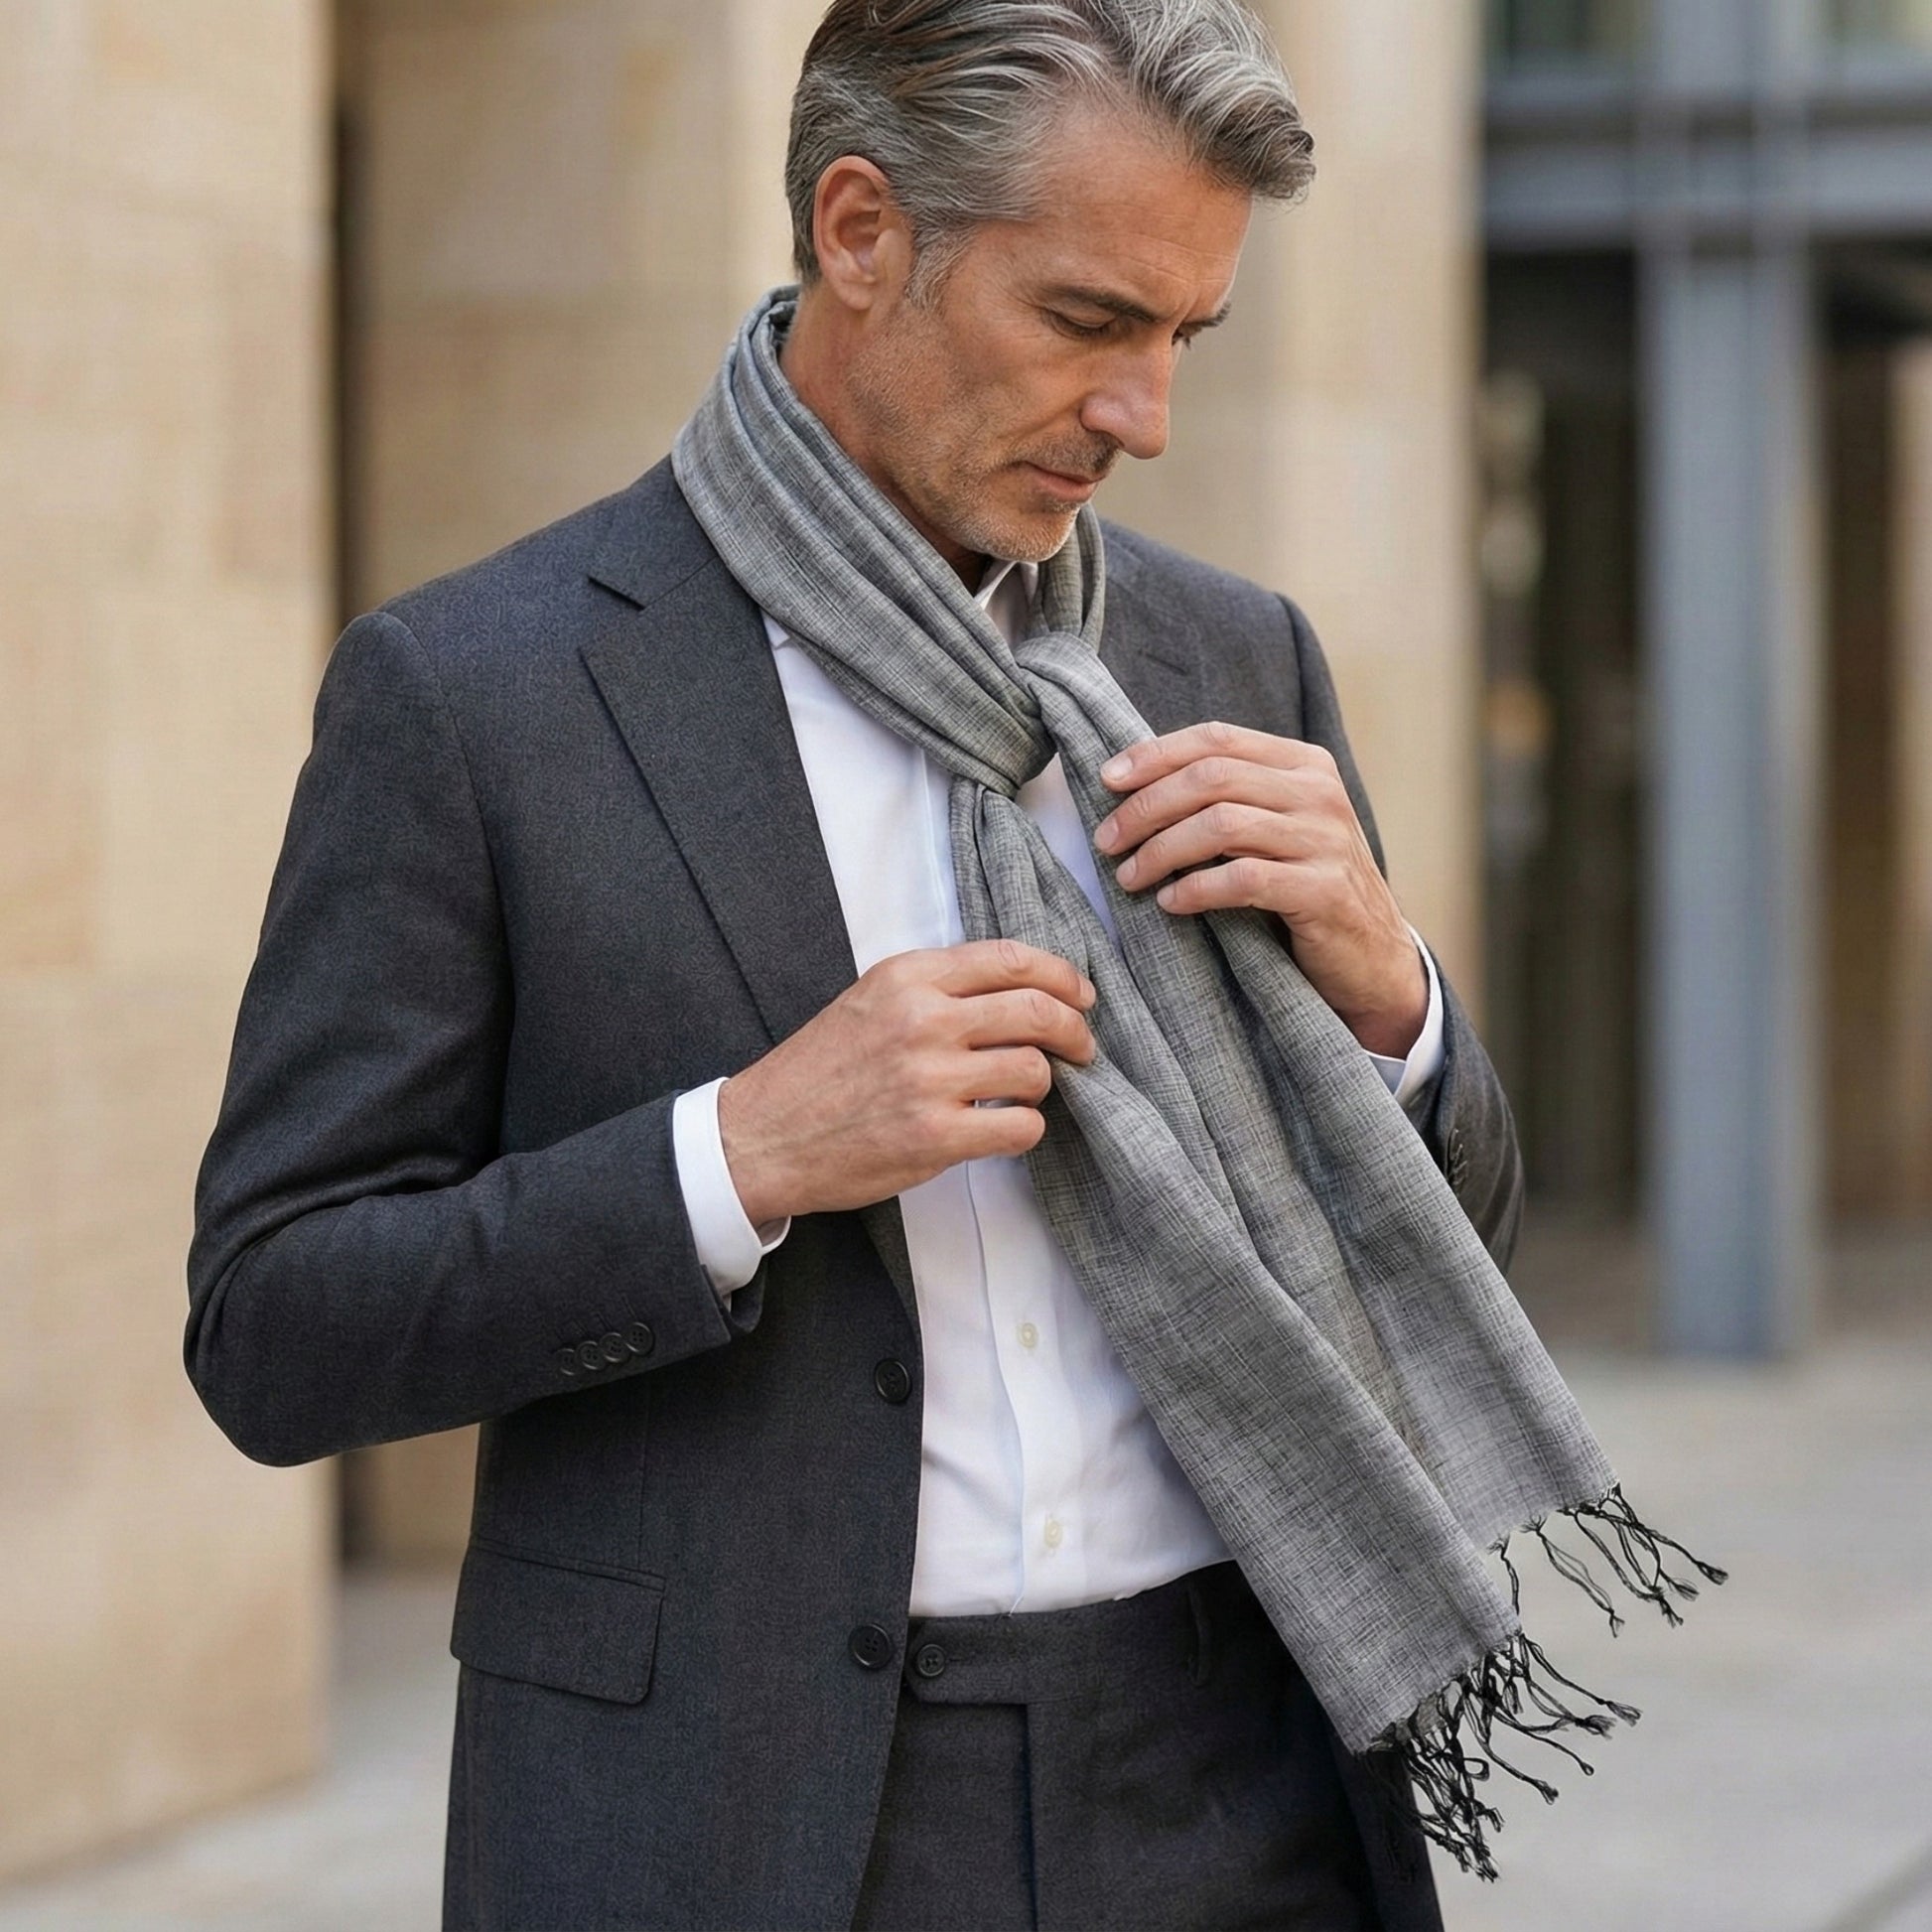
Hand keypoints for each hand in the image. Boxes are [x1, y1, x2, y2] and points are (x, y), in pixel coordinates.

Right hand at [716, 940, 1097, 1223]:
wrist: (763, 1134)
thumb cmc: (819, 1070)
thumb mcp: (870, 999)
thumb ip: (936, 988)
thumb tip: (1017, 991)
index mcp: (908, 976)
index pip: (1012, 959)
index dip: (1063, 976)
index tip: (1081, 996)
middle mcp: (922, 1018)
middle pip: (1037, 1009)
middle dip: (1074, 1030)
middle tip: (1081, 1047)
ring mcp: (929, 1078)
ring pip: (1034, 1070)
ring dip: (1042, 1085)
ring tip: (1022, 1093)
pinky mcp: (935, 1135)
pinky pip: (1020, 1126)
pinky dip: (1023, 1128)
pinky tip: (1001, 1127)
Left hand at [1093, 720, 1425, 1057]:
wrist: (1372, 955)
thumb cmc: (1306, 886)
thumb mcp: (1276, 828)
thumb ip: (1230, 798)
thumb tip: (1138, 783)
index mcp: (1304, 764)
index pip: (1217, 738)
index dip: (1155, 754)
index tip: (1107, 779)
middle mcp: (1319, 793)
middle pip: (1211, 778)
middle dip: (1147, 807)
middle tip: (1107, 840)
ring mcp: (1325, 840)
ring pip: (1222, 825)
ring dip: (1161, 850)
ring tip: (1129, 876)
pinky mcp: (1324, 890)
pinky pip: (1243, 879)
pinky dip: (1196, 888)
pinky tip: (1170, 902)